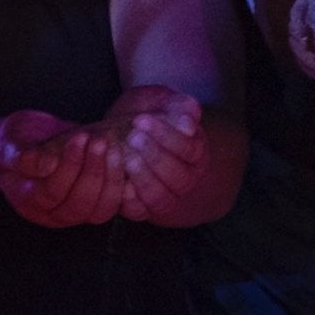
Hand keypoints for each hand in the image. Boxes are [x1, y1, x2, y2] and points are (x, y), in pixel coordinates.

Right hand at [0, 110, 127, 227]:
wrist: (31, 140)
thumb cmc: (18, 141)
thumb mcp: (10, 142)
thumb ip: (22, 155)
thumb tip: (48, 166)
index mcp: (27, 200)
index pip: (51, 193)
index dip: (69, 166)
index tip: (81, 137)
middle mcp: (50, 214)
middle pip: (78, 206)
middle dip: (93, 172)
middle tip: (100, 141)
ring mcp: (74, 213)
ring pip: (100, 210)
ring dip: (111, 178)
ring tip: (112, 146)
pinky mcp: (94, 205)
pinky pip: (113, 204)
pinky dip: (123, 184)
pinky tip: (125, 158)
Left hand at [105, 87, 209, 222]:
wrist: (123, 137)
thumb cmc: (144, 118)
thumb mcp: (160, 102)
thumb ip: (177, 105)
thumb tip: (191, 118)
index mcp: (195, 151)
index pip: (189, 148)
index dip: (166, 136)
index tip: (141, 120)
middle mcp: (186, 178)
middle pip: (179, 177)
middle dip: (155, 157)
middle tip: (133, 137)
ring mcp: (166, 196)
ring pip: (162, 198)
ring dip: (144, 179)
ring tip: (127, 158)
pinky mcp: (142, 210)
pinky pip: (139, 212)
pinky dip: (129, 200)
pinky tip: (119, 181)